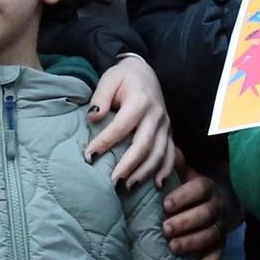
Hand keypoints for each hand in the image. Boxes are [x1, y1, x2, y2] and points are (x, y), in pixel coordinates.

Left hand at [85, 57, 175, 188]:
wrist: (144, 72)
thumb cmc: (124, 77)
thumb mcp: (109, 78)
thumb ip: (100, 97)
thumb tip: (94, 116)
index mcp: (141, 100)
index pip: (122, 126)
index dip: (105, 142)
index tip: (89, 156)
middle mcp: (156, 114)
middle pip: (143, 145)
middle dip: (128, 165)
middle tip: (112, 181)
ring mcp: (165, 125)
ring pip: (158, 153)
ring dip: (144, 172)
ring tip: (128, 187)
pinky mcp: (169, 132)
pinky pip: (170, 154)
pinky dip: (166, 170)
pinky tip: (156, 184)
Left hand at [163, 166, 228, 259]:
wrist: (222, 202)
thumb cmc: (195, 189)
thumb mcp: (188, 174)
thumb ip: (177, 165)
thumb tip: (168, 150)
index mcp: (207, 187)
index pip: (199, 189)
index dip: (184, 197)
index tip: (165, 205)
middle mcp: (217, 206)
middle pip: (205, 214)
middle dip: (185, 222)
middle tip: (166, 228)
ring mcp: (220, 226)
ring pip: (211, 235)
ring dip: (193, 242)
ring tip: (174, 247)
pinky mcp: (221, 243)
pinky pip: (218, 254)